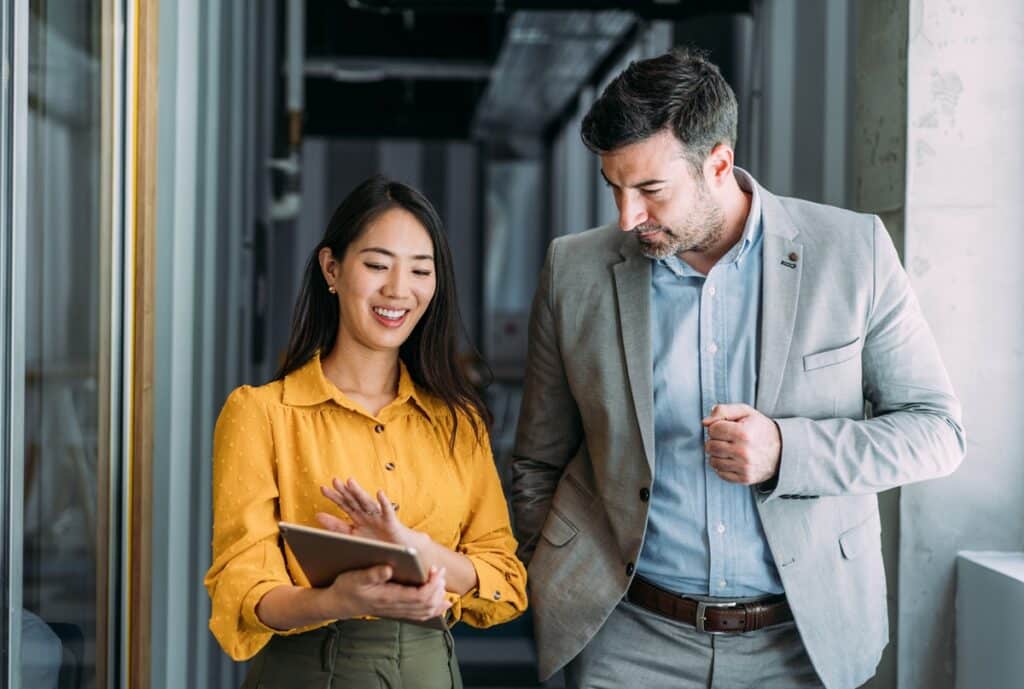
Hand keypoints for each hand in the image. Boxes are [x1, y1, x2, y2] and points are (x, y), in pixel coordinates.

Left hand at [317, 477, 424, 550]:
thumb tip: (317, 515)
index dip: (334, 497)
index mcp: (358, 518)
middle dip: (345, 491)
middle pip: (354, 501)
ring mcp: (379, 518)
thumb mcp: (352, 536)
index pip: (345, 505)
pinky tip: (379, 493)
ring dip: (359, 493)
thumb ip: (336, 526)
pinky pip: (387, 512)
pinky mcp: (391, 523)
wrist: (400, 553)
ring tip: (350, 482)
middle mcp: (368, 515)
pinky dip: (384, 503)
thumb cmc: (377, 544)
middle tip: (334, 481)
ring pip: (368, 503)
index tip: (323, 488)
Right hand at [319, 564, 450, 621]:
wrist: (338, 604)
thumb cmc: (346, 588)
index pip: (419, 596)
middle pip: (426, 604)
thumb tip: (389, 568)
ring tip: (442, 583)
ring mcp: (396, 611)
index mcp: (388, 598)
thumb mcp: (355, 577)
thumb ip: (373, 573)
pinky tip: (441, 603)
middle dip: (438, 588)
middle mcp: (395, 607)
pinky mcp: (396, 611)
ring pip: (425, 612)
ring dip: (438, 599)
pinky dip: (433, 610)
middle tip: (440, 571)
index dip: (432, 584)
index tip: (436, 570)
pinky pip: (419, 615)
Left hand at [702, 403, 780, 484]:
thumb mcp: (746, 412)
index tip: (726, 428)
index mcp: (744, 433)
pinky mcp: (745, 478)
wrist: (783, 450)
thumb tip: (705, 422)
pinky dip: (722, 466)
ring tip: (729, 449)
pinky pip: (720, 473)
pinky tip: (732, 460)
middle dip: (715, 440)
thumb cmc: (760, 429)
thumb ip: (723, 411)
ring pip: (713, 461)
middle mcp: (744, 452)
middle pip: (710, 446)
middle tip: (727, 439)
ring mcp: (744, 467)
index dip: (717, 427)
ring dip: (717, 454)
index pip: (713, 429)